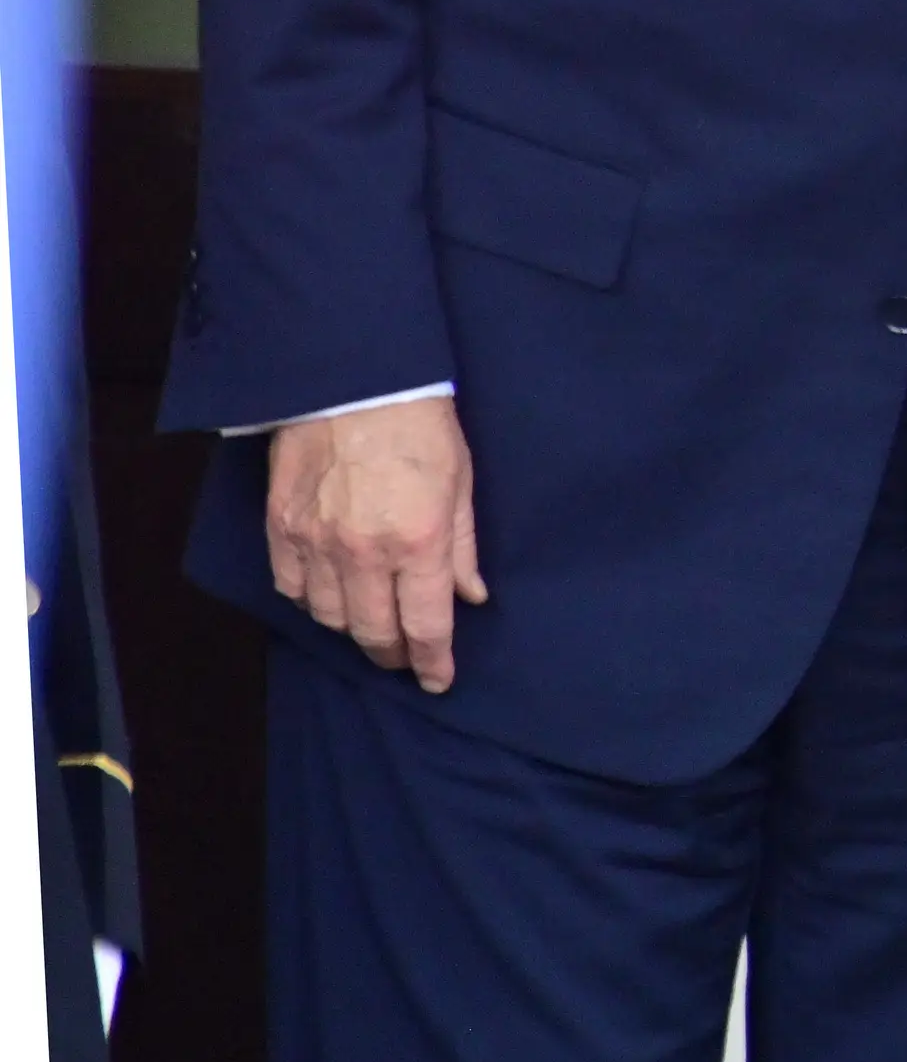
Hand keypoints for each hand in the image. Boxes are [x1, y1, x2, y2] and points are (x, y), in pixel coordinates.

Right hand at [266, 398, 485, 692]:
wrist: (353, 380)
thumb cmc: (420, 426)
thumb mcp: (461, 482)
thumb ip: (463, 546)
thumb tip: (471, 597)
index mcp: (418, 542)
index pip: (425, 625)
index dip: (432, 662)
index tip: (437, 681)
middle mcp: (365, 553)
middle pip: (373, 632)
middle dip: (393, 654)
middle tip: (404, 659)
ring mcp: (317, 544)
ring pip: (330, 618)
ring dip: (353, 629)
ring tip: (371, 625)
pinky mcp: (281, 529)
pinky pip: (292, 589)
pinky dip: (312, 602)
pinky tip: (330, 596)